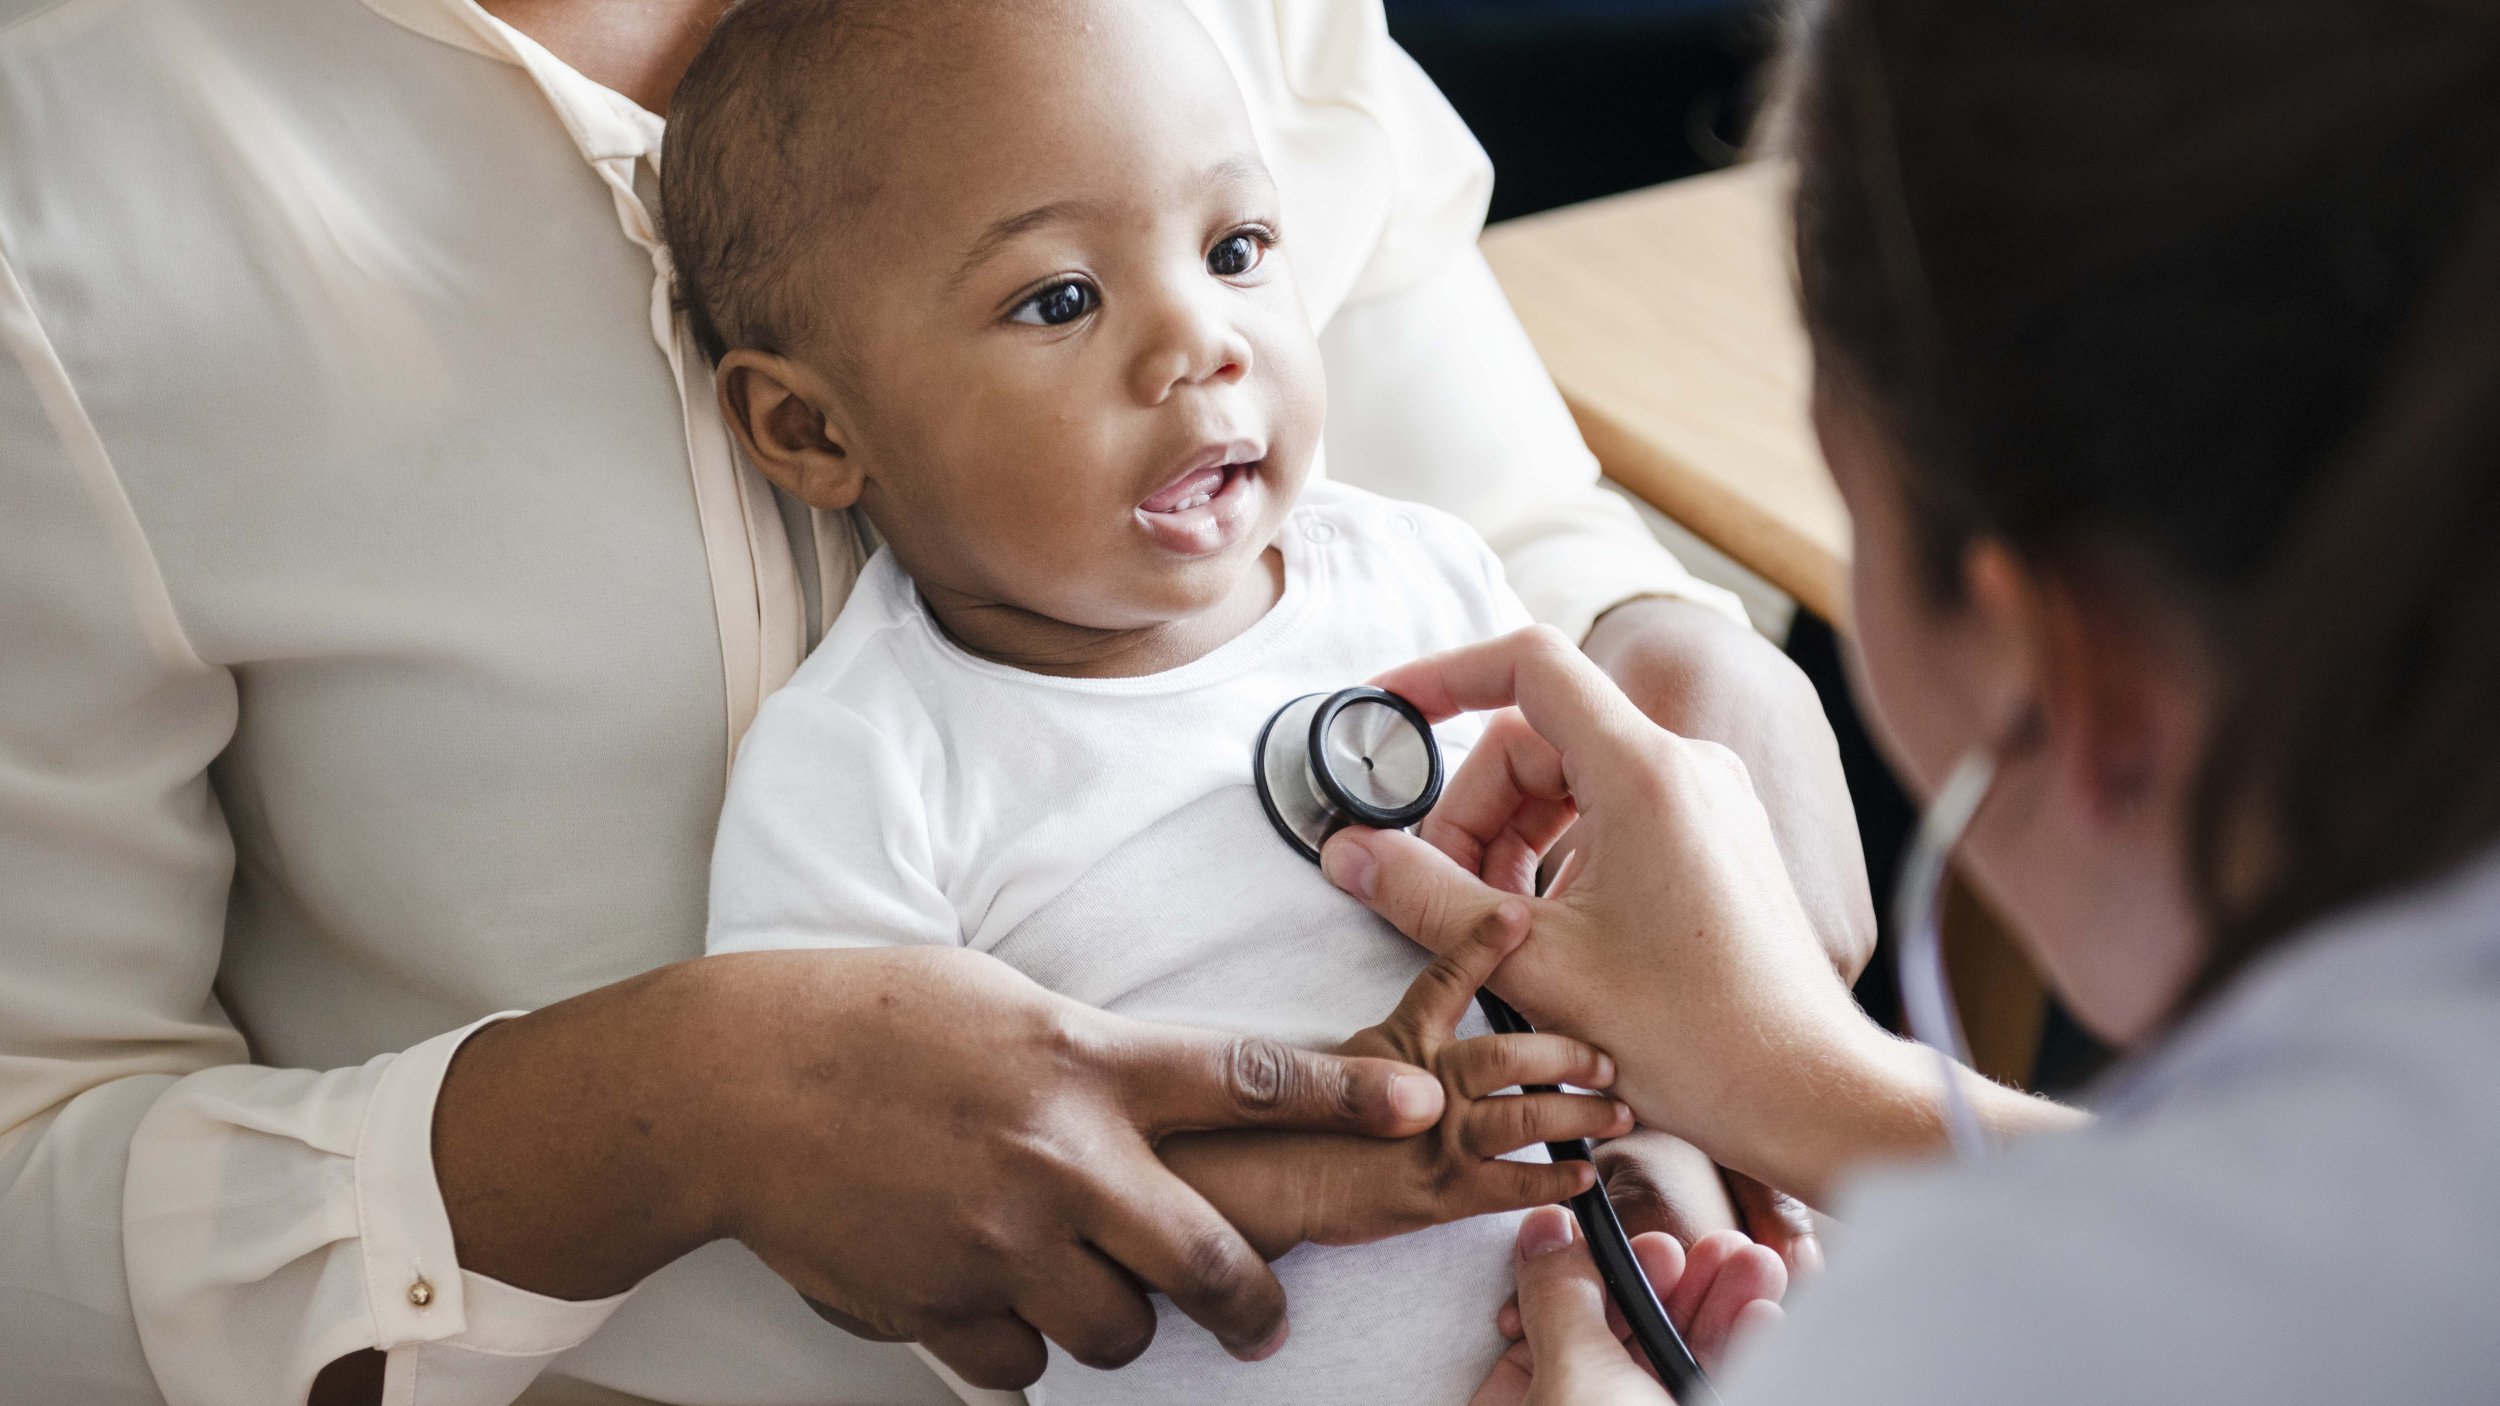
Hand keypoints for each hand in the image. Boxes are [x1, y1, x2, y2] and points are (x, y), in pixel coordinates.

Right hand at [431, 945, 1451, 1389]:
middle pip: (1210, 1258)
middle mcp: (1061, 1158)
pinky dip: (1015, 1342)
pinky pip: (1020, 1364)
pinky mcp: (941, 1306)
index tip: (1420, 1105)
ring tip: (1077, 1282)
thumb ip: (1090, 1061)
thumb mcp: (1004, 1003)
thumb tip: (1146, 1111)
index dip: (1345, 1096)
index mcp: (1085, 1061)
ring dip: (1114, 1317)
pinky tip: (985, 1296)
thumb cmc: (868, 1018)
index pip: (1248, 1078)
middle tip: (1262, 1312)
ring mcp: (1002, 1242)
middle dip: (1254, 1302)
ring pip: (1118, 1330)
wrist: (733, 1082)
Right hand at [1164, 901, 1628, 1256]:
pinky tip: (1584, 1178)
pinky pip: (1515, 1185)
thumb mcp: (1339, 1061)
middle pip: (1510, 1056)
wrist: (1263, 1185)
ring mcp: (1437, 1139)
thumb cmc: (1288, 1124)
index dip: (1485, 942)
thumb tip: (1422, 1037)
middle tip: (1606, 1054)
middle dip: (1566, 1053)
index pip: (1447, 978)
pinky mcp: (1443, 1192)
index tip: (1519, 912)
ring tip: (1616, 1111)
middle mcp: (1425, 1085)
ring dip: (1579, 1115)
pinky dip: (1556, 1181)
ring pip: (1527, 1118)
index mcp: (1401, 1042)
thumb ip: (1387, 1043)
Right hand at [1323, 626, 1956, 1203]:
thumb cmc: (1695, 1037)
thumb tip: (1345, 852)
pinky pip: (1612, 811)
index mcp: (1644, 773)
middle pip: (1534, 738)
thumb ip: (1426, 897)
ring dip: (1509, 837)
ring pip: (1569, 779)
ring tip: (1489, 922)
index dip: (1444, 674)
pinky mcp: (1715, 836)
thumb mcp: (1531, 966)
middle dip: (1469, 809)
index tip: (1386, 710)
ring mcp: (1707, 799)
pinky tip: (1545, 929)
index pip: (1528, 663)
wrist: (1807, 1092)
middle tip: (1436, 893)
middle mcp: (1684, 766)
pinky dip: (1558, 852)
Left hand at [1470, 1206, 1785, 1405]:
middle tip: (1719, 1244)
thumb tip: (1544, 1231)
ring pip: (1675, 1362)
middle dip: (1678, 1285)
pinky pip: (1713, 1383)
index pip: (1547, 1333)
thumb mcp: (1573, 1376)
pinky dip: (1741, 1352)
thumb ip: (1558, 1297)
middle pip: (1624, 1343)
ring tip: (1755, 1263)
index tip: (1648, 1242)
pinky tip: (1764, 1312)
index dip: (1598, 1282)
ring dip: (1722, 1307)